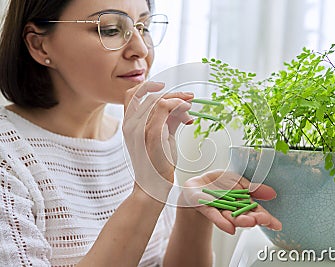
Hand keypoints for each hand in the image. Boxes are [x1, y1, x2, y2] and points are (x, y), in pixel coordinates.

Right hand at [123, 82, 193, 199]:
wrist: (152, 186)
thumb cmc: (157, 164)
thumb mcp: (161, 139)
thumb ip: (168, 122)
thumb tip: (181, 109)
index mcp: (129, 125)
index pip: (131, 95)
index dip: (147, 86)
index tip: (163, 87)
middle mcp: (131, 124)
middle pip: (150, 95)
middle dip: (173, 93)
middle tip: (189, 97)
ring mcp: (141, 129)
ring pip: (159, 99)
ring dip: (179, 99)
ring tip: (190, 107)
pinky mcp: (153, 134)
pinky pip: (165, 107)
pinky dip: (179, 106)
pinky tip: (188, 116)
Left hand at [181, 170, 281, 234]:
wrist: (199, 184)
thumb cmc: (220, 184)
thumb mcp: (240, 182)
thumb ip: (255, 188)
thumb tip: (273, 194)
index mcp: (242, 203)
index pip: (256, 212)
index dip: (266, 218)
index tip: (277, 225)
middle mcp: (233, 209)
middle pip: (245, 216)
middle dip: (254, 218)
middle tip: (262, 220)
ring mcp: (220, 210)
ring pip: (231, 217)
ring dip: (240, 221)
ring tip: (249, 223)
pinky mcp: (207, 208)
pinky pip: (214, 215)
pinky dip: (221, 222)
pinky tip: (229, 228)